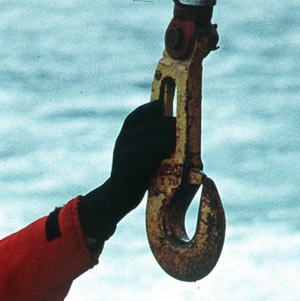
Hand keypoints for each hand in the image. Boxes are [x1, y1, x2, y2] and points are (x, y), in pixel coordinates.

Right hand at [78, 101, 176, 240]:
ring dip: (166, 141)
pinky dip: (160, 158)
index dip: (149, 109)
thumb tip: (174, 124)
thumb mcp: (141, 152)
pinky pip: (147, 161)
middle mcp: (121, 143)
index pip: (135, 116)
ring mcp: (122, 157)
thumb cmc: (136, 171)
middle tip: (181, 127)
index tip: (163, 105)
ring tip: (177, 143)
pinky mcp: (126, 171)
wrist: (118, 196)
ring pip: (149, 143)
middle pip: (148, 127)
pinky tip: (169, 159)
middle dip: (166, 126)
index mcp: (124, 136)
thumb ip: (151, 138)